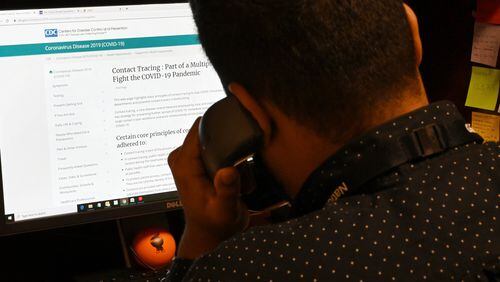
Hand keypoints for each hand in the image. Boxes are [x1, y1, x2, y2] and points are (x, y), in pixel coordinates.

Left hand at [168, 118, 248, 259]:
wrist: (210, 233)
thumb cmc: (216, 224)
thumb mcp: (224, 211)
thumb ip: (227, 191)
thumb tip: (228, 170)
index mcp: (184, 165)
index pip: (199, 129)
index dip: (219, 132)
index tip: (235, 151)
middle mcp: (183, 158)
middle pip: (211, 133)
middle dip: (230, 148)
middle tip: (237, 176)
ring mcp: (190, 158)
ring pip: (220, 142)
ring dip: (234, 159)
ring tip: (237, 183)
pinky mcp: (198, 161)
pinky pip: (221, 149)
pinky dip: (231, 163)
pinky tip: (234, 181)